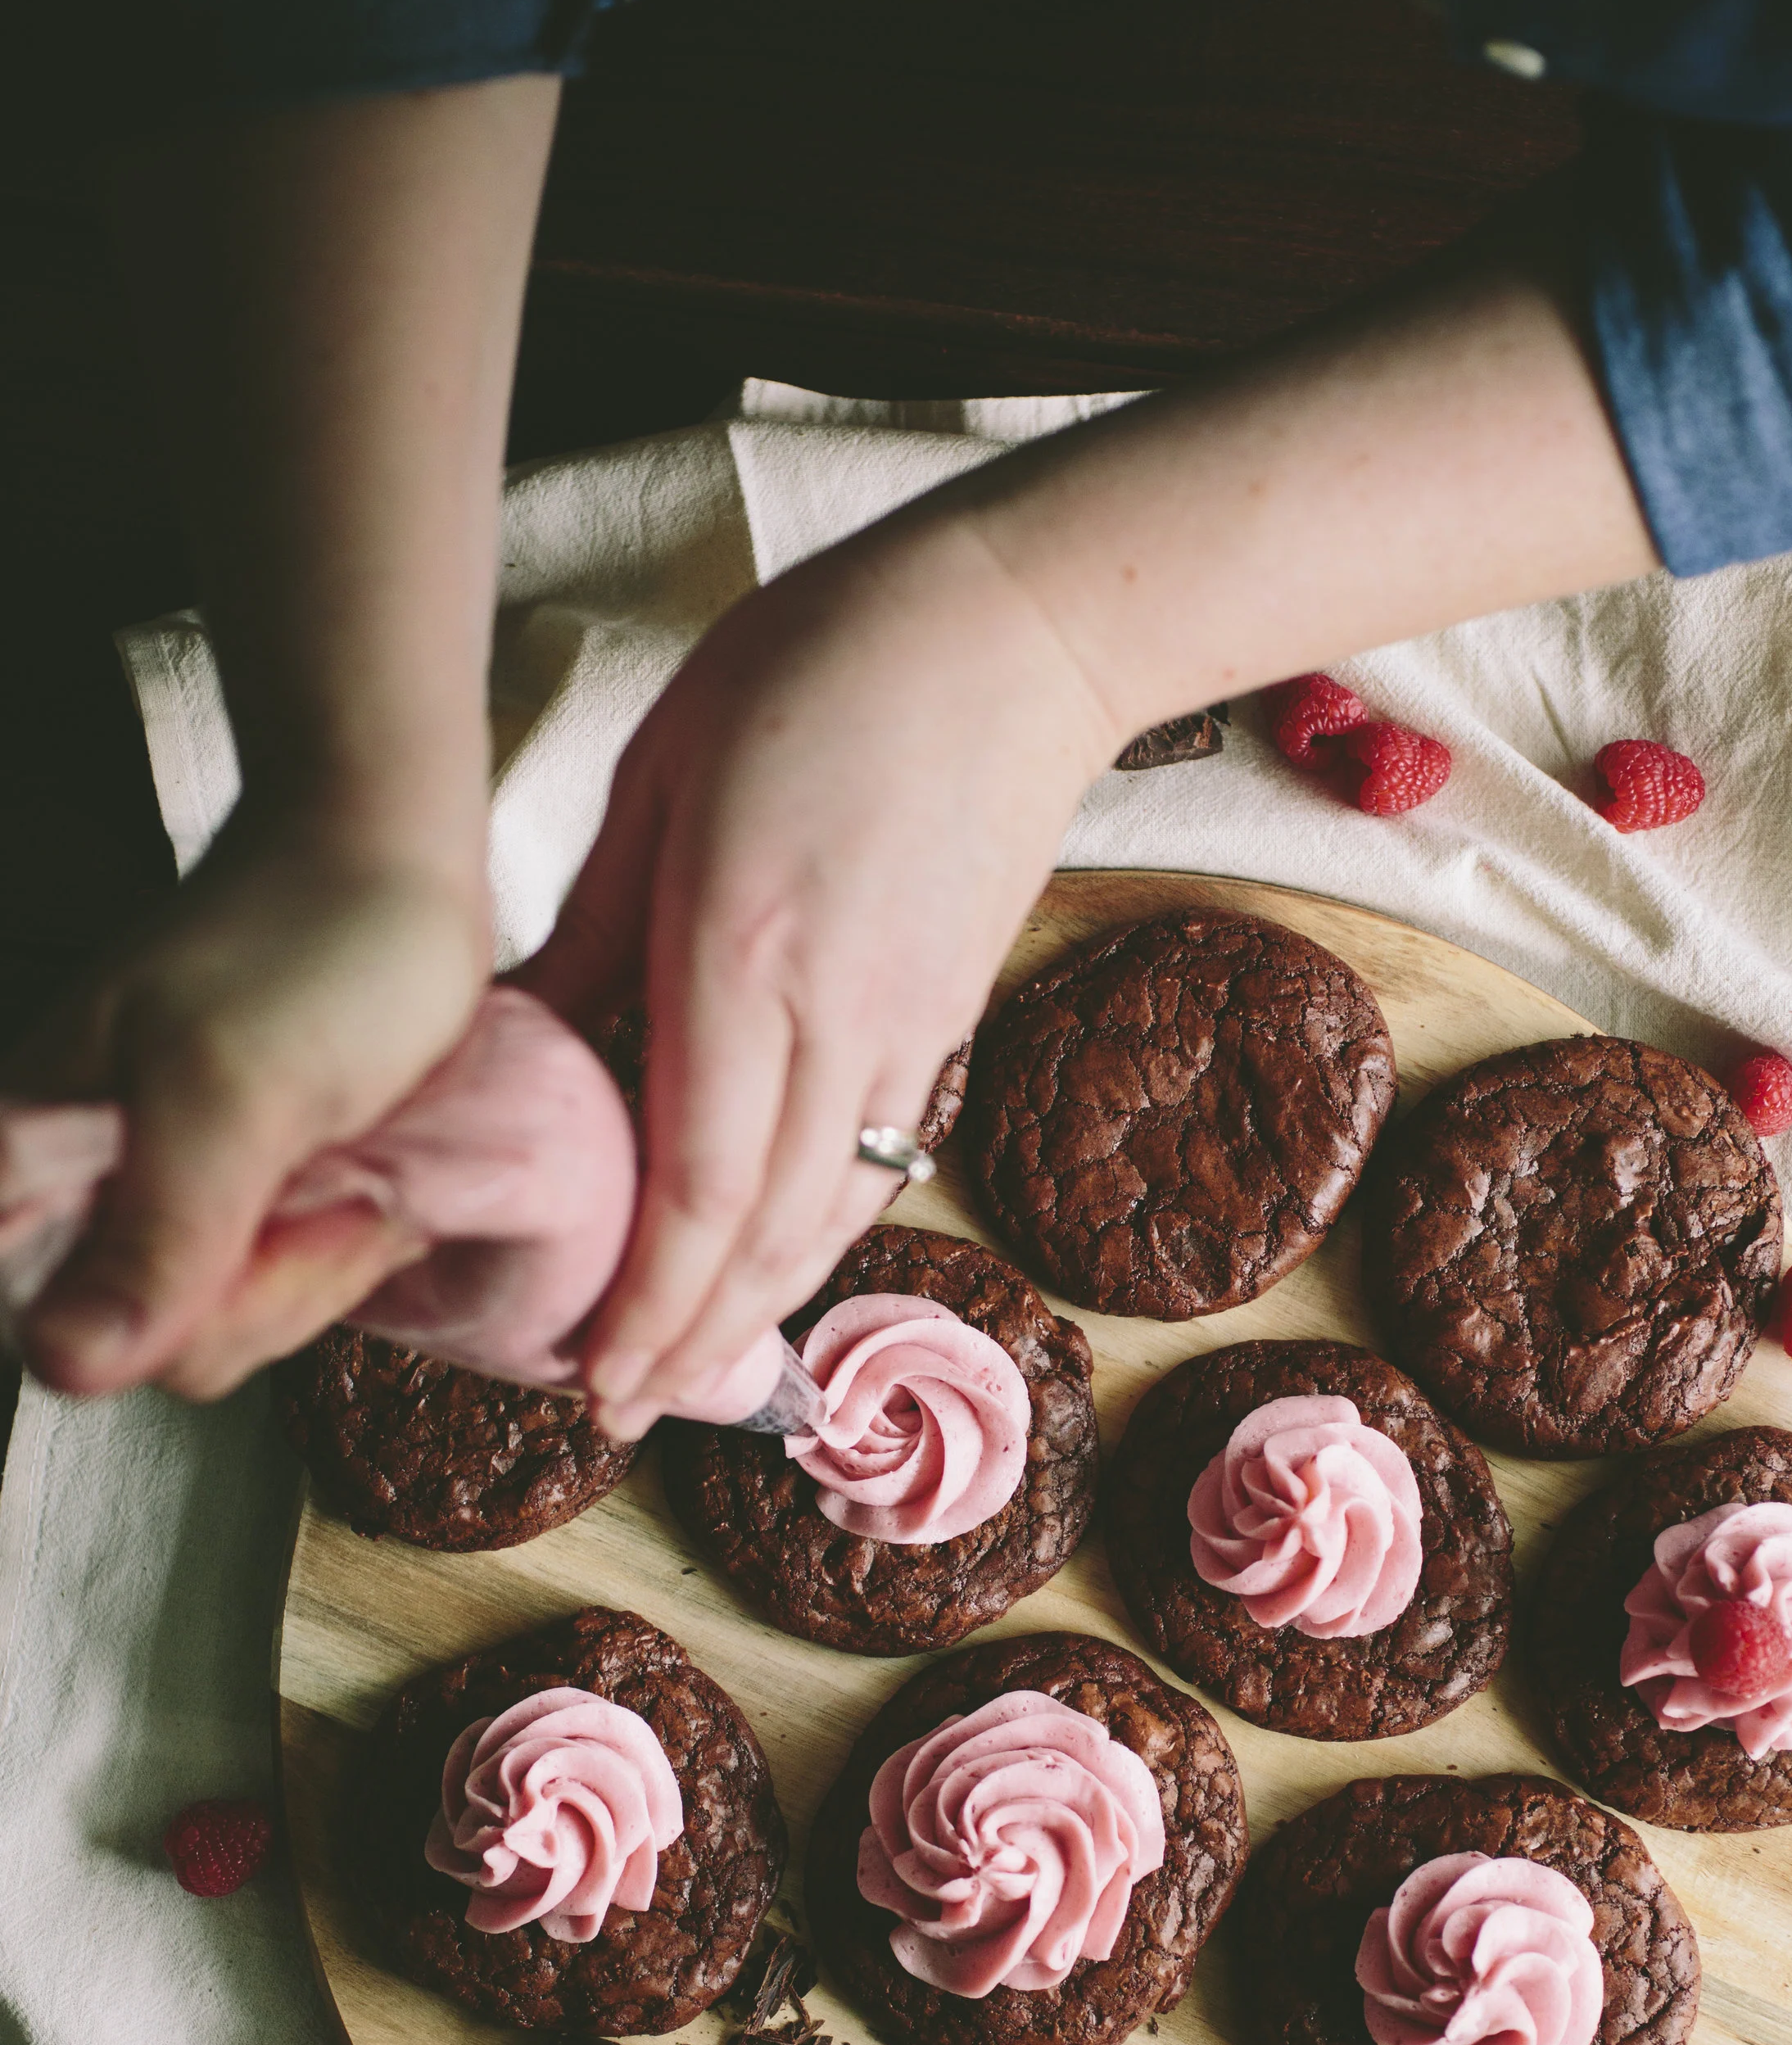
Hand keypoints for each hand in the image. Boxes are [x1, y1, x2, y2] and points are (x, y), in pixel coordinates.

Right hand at [9, 791, 491, 1399]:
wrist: (391, 858)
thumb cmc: (314, 942)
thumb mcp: (238, 1093)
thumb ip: (160, 1238)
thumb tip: (65, 1363)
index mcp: (25, 1157)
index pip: (63, 1333)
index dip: (182, 1309)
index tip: (262, 1216)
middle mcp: (78, 1190)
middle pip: (165, 1344)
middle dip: (275, 1279)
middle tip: (331, 1175)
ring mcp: (160, 1197)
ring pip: (233, 1320)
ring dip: (322, 1258)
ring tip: (354, 1160)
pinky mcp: (233, 1198)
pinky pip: (277, 1281)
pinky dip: (339, 1244)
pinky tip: (364, 1179)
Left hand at [524, 514, 1119, 1434]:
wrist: (1017, 634)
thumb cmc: (816, 670)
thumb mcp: (657, 778)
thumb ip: (591, 931)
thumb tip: (520, 1048)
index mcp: (742, 952)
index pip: (693, 1183)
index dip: (642, 1302)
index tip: (588, 1378)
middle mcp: (835, 1017)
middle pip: (763, 1234)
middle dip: (685, 1341)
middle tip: (611, 1410)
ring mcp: (908, 1029)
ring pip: (830, 1217)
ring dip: (752, 1310)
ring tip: (677, 1364)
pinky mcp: (947, 1020)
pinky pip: (873, 1163)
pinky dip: (814, 1239)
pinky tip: (766, 1265)